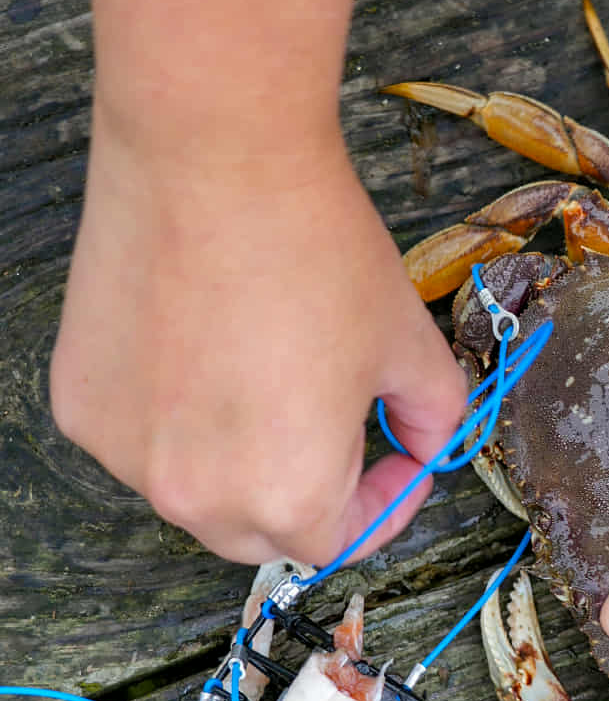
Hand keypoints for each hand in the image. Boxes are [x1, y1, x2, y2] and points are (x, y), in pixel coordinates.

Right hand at [50, 110, 466, 564]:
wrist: (213, 157)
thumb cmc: (315, 248)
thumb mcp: (408, 341)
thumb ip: (436, 416)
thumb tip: (428, 445)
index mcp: (288, 497)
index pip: (339, 544)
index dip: (383, 505)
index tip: (397, 461)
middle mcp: (197, 497)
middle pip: (261, 533)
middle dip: (308, 495)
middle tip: (336, 431)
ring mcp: (127, 455)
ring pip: (194, 486)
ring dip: (236, 455)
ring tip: (263, 371)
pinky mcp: (81, 405)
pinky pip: (138, 437)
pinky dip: (173, 414)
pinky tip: (198, 345)